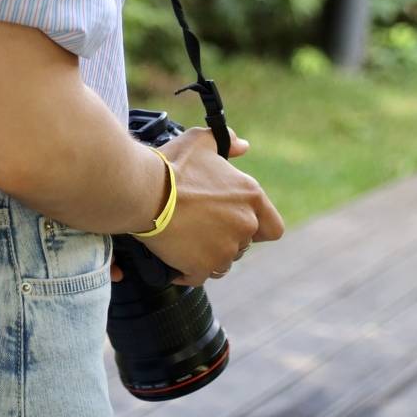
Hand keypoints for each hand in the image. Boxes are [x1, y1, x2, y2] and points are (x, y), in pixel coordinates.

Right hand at [110, 126, 249, 282]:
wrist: (142, 190)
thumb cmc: (171, 165)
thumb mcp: (200, 141)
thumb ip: (227, 142)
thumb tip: (243, 146)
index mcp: (250, 196)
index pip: (273, 228)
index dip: (258, 228)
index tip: (237, 222)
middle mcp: (243, 225)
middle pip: (242, 245)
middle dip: (224, 238)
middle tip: (199, 224)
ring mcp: (224, 250)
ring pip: (221, 262)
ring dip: (207, 255)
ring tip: (185, 238)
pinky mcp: (201, 267)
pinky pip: (197, 275)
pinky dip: (186, 269)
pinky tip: (173, 255)